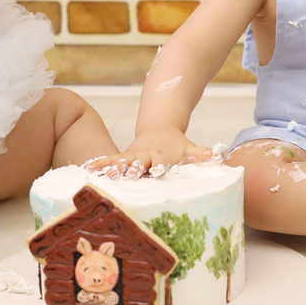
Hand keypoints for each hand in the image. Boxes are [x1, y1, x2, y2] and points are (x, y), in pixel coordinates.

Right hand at [85, 128, 215, 178]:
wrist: (160, 130)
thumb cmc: (176, 145)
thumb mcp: (189, 148)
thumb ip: (201, 153)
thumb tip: (218, 154)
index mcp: (162, 154)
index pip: (160, 161)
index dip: (159, 165)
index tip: (157, 170)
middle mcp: (145, 154)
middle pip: (139, 161)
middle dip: (134, 168)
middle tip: (130, 174)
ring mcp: (132, 155)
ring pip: (121, 160)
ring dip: (113, 167)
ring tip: (104, 174)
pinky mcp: (122, 156)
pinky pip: (109, 160)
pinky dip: (99, 163)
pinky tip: (86, 169)